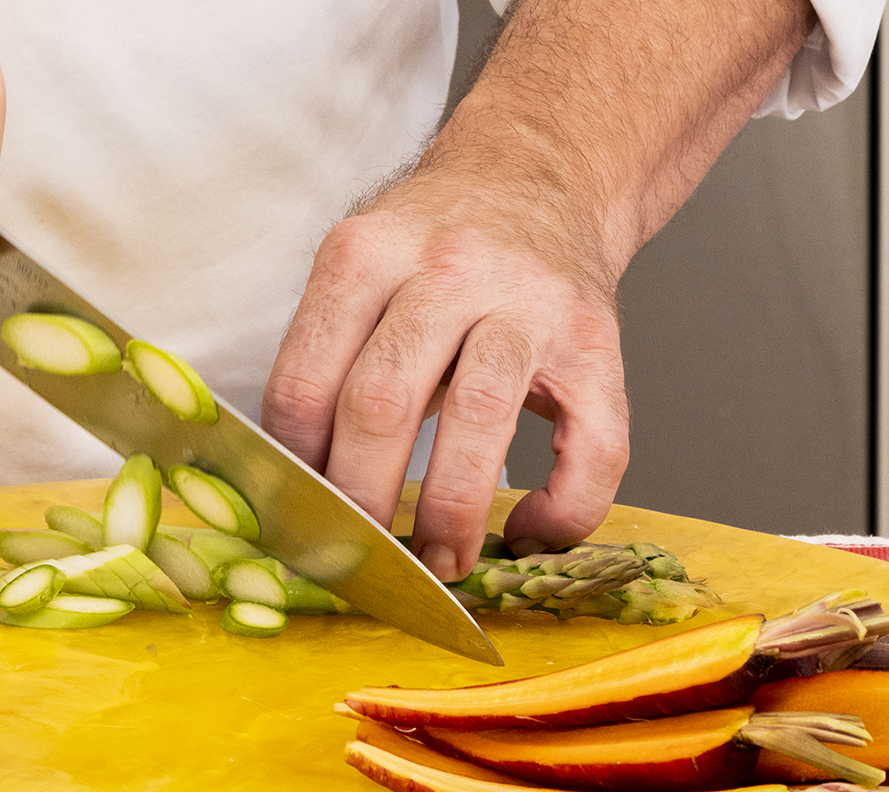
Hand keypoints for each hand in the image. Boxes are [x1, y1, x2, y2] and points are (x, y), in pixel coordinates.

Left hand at [266, 175, 632, 582]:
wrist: (541, 172)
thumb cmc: (437, 245)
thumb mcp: (363, 267)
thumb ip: (327, 354)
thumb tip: (291, 486)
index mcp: (367, 253)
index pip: (306, 383)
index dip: (294, 470)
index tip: (299, 519)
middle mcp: (448, 269)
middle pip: (381, 402)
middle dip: (361, 501)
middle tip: (358, 558)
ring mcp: (530, 303)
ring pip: (480, 418)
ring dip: (450, 511)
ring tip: (439, 562)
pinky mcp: (596, 342)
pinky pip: (594, 446)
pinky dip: (562, 510)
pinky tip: (526, 531)